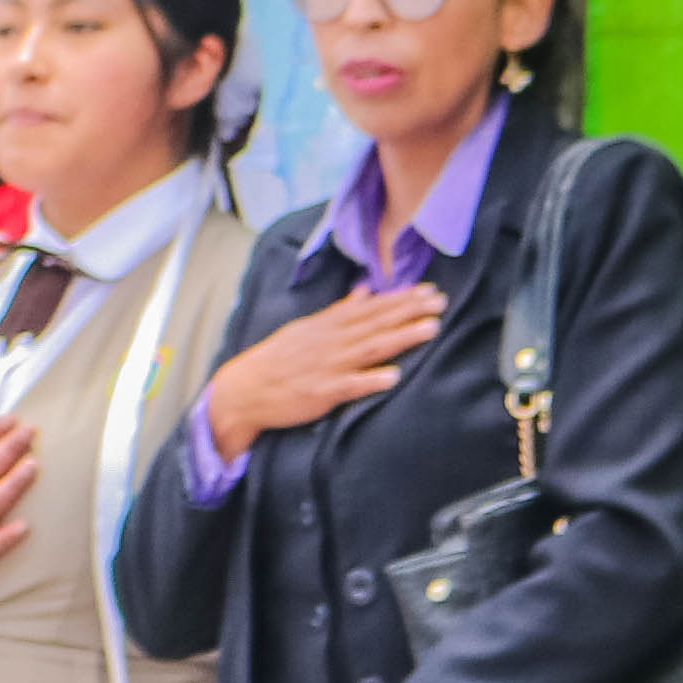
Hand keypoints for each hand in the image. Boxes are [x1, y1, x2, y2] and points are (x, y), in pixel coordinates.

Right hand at [196, 284, 446, 458]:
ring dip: (401, 338)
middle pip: (376, 323)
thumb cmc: (276, 361)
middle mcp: (330, 342)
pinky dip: (370, 380)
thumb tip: (364, 292)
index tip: (428, 290)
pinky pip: (350, 386)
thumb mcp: (305, 329)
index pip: (369, 308)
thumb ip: (338, 312)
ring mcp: (326, 367)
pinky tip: (393, 377)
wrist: (243, 390)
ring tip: (431, 329)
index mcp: (327, 326)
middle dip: (409, 311)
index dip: (399, 299)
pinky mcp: (321, 393)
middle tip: (440, 301)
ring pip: (370, 349)